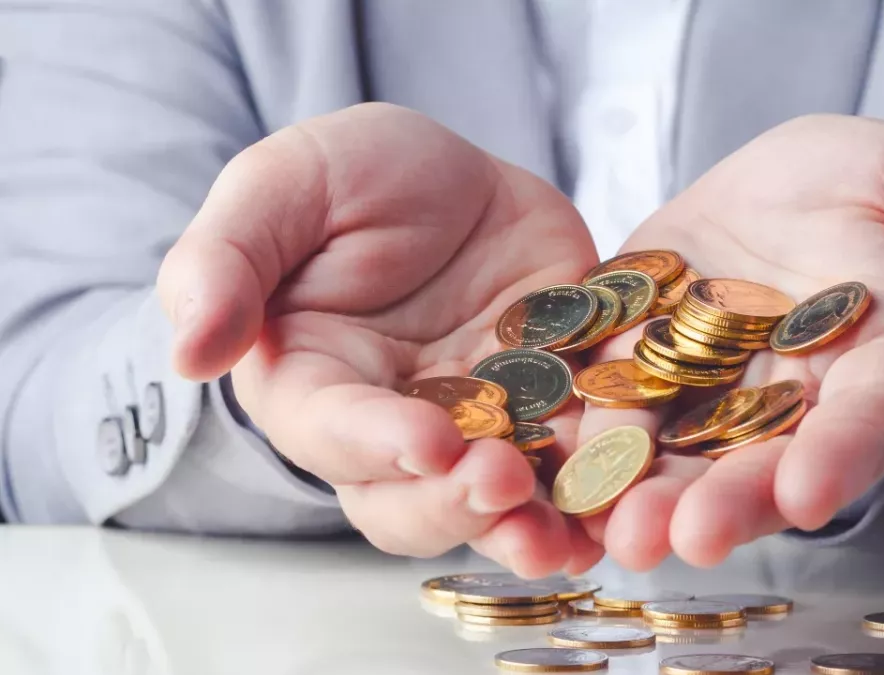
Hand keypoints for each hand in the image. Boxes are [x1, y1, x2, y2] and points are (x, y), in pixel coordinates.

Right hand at [157, 103, 604, 575]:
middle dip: (455, 501)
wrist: (454, 174)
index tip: (422, 440)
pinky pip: (574, 463)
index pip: (332, 432)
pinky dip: (598, 490)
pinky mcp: (552, 408)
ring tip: (567, 529)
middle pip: (410, 499)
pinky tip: (629, 497)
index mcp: (314, 382)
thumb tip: (188, 352)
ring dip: (528, 525)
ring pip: (492, 506)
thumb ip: (226, 260)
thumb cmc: (352, 179)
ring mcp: (478, 426)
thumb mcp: (283, 186)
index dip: (375, 442)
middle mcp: (393, 425)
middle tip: (502, 480)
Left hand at [574, 114, 883, 569]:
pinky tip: (552, 479)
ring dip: (649, 503)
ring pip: (684, 461)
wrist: (768, 186)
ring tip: (616, 534)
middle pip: (767, 464)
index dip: (844, 456)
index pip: (869, 418)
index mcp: (873, 366)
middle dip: (732, 503)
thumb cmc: (858, 183)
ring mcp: (712, 400)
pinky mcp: (643, 380)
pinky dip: (585, 452)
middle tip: (691, 538)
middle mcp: (793, 405)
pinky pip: (611, 421)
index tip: (813, 493)